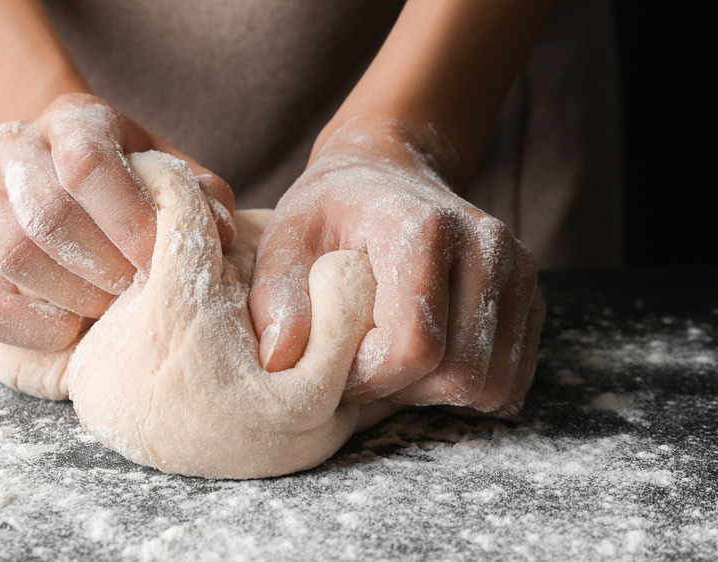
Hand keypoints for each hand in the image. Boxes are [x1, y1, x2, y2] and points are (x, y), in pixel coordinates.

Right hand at [0, 94, 235, 349]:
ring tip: (106, 306)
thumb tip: (223, 233)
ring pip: (11, 254)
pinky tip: (72, 329)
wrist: (64, 174)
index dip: (128, 220)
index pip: (87, 165)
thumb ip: (200, 196)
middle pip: (46, 213)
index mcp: (72, 120)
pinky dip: (33, 326)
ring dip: (70, 293)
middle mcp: (15, 149)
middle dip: (103, 265)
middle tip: (135, 289)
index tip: (158, 261)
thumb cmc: (131, 181)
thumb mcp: (170, 172)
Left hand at [249, 121, 544, 413]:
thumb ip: (277, 296)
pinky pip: (512, 378)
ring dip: (436, 394)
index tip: (337, 366)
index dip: (371, 378)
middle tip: (363, 368)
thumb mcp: (286, 238)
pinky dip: (467, 386)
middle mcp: (485, 245)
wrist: (386, 172)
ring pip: (491, 384)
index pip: (416, 346)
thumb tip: (279, 360)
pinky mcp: (530, 294)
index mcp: (425, 229)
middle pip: (460, 372)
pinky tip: (427, 360)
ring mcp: (517, 270)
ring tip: (393, 362)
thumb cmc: (330, 209)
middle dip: (403, 392)